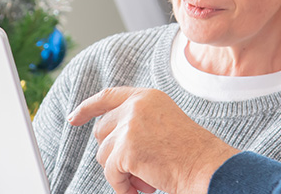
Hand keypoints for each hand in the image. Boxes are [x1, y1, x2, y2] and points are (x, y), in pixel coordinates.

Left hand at [68, 87, 239, 193]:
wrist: (207, 166)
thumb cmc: (190, 154)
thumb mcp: (162, 125)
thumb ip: (136, 122)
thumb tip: (106, 139)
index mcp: (147, 97)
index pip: (107, 96)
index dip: (87, 108)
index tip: (73, 118)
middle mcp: (136, 105)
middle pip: (102, 132)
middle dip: (114, 155)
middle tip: (139, 171)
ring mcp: (130, 125)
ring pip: (103, 154)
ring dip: (121, 173)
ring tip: (146, 180)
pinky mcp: (126, 147)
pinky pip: (111, 172)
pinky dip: (123, 186)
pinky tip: (142, 189)